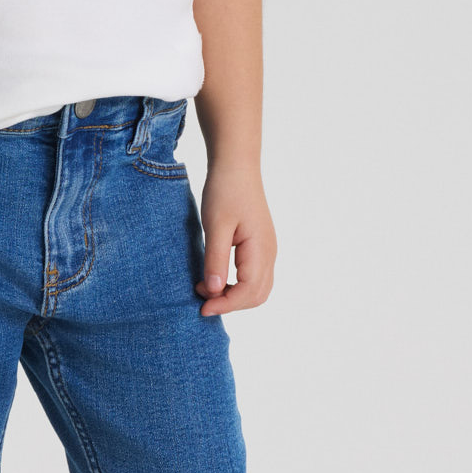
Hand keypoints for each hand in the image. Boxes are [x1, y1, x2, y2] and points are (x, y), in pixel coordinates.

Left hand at [194, 158, 275, 315]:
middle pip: (257, 296)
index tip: (202, 307)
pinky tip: (214, 277)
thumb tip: (214, 292)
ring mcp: (267, 250)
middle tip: (202, 300)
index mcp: (260, 249)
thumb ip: (215, 260)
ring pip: (258, 289)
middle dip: (230, 304)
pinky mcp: (260, 246)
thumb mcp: (215, 226)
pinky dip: (237, 286)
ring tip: (206, 289)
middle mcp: (269, 253)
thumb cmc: (225, 191)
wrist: (236, 165)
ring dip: (234, 296)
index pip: (248, 292)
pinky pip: (254, 277)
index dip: (225, 305)